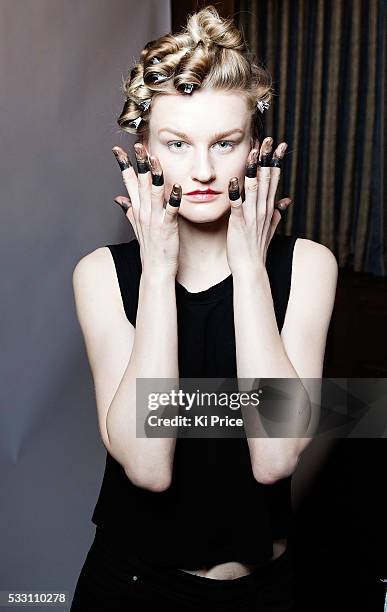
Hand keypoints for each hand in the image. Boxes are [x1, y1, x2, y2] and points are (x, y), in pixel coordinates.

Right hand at [111, 143, 180, 278]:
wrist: (156, 270)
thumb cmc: (150, 248)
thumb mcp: (136, 227)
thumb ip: (128, 210)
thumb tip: (118, 199)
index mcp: (137, 210)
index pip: (128, 183)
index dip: (123, 165)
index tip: (117, 149)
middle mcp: (143, 212)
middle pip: (139, 183)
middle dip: (138, 163)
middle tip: (138, 145)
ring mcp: (154, 220)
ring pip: (153, 193)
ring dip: (154, 175)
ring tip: (154, 159)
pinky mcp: (167, 228)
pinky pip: (171, 211)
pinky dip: (173, 200)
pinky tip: (177, 188)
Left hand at [226, 137, 291, 275]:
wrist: (250, 268)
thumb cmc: (255, 249)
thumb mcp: (270, 228)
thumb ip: (277, 213)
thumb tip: (286, 201)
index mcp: (268, 208)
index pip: (274, 180)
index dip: (276, 162)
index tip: (278, 145)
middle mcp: (262, 210)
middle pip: (267, 179)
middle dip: (267, 159)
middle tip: (269, 139)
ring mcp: (252, 217)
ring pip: (254, 189)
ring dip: (254, 170)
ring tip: (253, 153)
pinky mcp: (239, 224)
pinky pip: (237, 206)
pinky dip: (236, 194)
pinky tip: (233, 181)